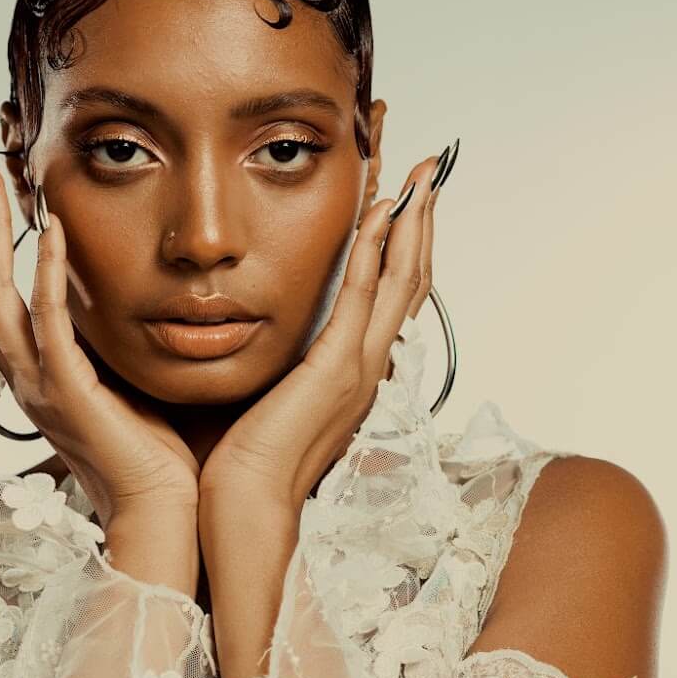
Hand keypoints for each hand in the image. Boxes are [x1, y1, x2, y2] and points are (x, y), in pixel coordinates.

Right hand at [0, 152, 201, 526]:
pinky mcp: (68, 393)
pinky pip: (47, 324)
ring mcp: (37, 386)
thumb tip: (106, 284)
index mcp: (27, 371)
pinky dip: (45, 274)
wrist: (161, 506)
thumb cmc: (150, 447)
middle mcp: (20, 376)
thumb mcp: (114, 375)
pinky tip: (52, 230)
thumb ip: (97, 333)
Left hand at [198, 149, 449, 521]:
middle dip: (421, 221)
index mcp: (356, 373)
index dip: (404, 245)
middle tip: (430, 171)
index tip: (405, 199)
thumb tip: (258, 324)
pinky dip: (375, 253)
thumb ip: (280, 358)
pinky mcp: (336, 370)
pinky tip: (379, 214)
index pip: (391, 297)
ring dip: (412, 224)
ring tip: (421, 178)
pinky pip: (362, 299)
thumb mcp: (271, 394)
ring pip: (402, 282)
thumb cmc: (247, 460)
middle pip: (412, 280)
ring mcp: (360, 369)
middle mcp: (370, 367)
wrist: (246, 506)